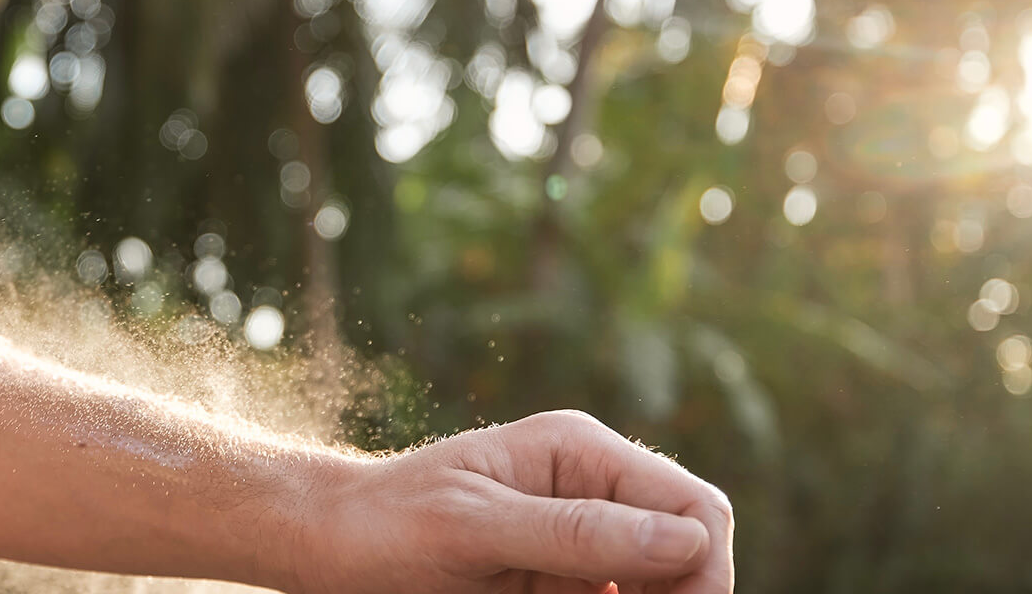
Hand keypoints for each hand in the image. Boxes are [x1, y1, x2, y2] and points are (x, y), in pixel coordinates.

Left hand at [288, 410, 732, 593]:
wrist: (327, 545)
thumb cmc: (386, 524)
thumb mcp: (475, 528)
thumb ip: (575, 533)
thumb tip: (683, 540)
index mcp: (582, 452)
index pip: (693, 507)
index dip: (705, 570)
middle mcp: (593, 490)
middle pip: (690, 551)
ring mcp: (580, 539)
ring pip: (658, 586)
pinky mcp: (561, 580)